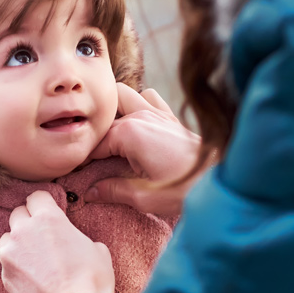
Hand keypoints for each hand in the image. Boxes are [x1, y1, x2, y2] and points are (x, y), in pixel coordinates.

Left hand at [0, 190, 114, 292]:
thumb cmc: (90, 280)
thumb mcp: (98, 250)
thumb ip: (79, 239)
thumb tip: (77, 244)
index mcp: (49, 218)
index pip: (36, 196)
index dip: (43, 204)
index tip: (47, 212)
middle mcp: (24, 230)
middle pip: (18, 213)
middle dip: (28, 222)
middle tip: (41, 236)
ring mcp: (10, 253)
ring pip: (7, 238)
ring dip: (18, 243)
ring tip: (34, 259)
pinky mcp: (4, 275)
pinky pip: (7, 262)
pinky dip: (15, 266)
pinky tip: (31, 277)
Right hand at [86, 83, 203, 214]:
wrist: (220, 178)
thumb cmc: (184, 188)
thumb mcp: (143, 197)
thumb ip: (113, 191)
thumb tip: (90, 193)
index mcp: (129, 134)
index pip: (94, 143)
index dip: (82, 157)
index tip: (73, 169)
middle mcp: (141, 116)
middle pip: (105, 116)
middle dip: (94, 130)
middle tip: (90, 152)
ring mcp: (156, 112)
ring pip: (123, 95)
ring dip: (115, 109)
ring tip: (110, 132)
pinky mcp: (170, 116)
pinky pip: (148, 96)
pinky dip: (140, 102)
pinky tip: (138, 122)